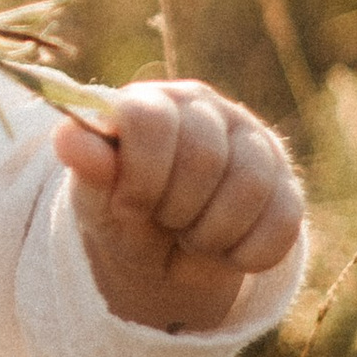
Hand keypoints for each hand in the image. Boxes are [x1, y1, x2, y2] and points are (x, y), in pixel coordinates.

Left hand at [53, 79, 302, 334]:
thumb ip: (87, 165)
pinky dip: (244, 253)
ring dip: (210, 233)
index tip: (129, 204)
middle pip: (204, 156)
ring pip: (249, 187)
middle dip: (174, 209)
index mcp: (155, 103)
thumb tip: (68, 137)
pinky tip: (223, 250)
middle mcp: (209, 111)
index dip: (140, 175)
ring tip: (190, 236)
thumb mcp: (96, 195)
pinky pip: (282, 223)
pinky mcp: (288, 188)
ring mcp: (255, 146)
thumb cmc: (125, 211)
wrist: (166, 254)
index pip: (153, 120)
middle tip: (163, 220)